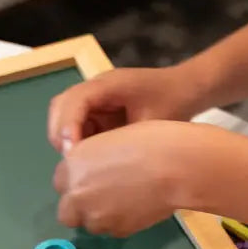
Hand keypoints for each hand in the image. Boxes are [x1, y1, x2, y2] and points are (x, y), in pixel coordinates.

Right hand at [47, 65, 204, 152]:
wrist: (186, 91)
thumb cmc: (173, 103)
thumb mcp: (152, 124)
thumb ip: (123, 141)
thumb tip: (96, 164)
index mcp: (107, 84)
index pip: (75, 100)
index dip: (69, 125)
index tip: (72, 152)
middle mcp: (95, 89)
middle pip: (61, 106)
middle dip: (61, 133)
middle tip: (72, 162)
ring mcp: (95, 99)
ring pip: (65, 116)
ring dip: (66, 139)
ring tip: (79, 163)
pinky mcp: (98, 111)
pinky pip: (78, 125)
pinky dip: (78, 142)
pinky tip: (90, 160)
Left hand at [53, 120, 203, 236]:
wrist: (176, 166)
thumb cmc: (150, 141)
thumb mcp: (109, 141)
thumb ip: (91, 162)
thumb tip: (90, 177)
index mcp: (73, 164)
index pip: (61, 181)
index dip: (77, 181)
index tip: (93, 179)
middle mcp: (77, 194)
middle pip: (67, 212)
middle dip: (80, 207)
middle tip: (102, 197)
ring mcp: (96, 216)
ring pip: (89, 224)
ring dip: (100, 216)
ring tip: (125, 202)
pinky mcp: (117, 231)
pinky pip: (112, 230)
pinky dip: (120, 222)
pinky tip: (138, 207)